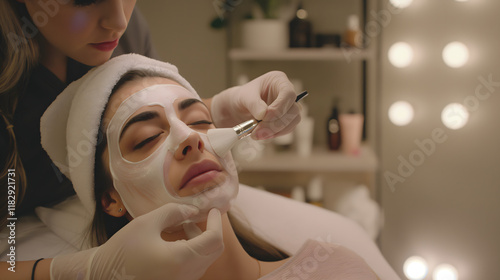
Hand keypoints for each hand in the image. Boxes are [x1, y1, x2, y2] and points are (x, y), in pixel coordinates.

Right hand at [50, 205, 222, 279]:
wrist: (104, 275)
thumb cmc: (123, 249)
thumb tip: (193, 210)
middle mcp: (186, 275)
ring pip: (205, 260)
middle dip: (211, 231)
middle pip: (214, 251)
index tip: (214, 210)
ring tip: (184, 226)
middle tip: (201, 216)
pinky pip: (195, 267)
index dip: (217, 222)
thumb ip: (174, 212)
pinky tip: (178, 240)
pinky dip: (194, 251)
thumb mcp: (147, 222)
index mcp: (181, 259)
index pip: (214, 240)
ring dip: (201, 241)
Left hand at [211, 71, 300, 139]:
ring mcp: (290, 107)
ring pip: (293, 121)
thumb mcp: (245, 96)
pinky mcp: (288, 119)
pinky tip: (262, 134)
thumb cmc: (244, 97)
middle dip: (276, 123)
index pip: (288, 93)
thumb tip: (263, 115)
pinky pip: (288, 129)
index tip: (265, 117)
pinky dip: (275, 134)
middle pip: (293, 110)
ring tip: (257, 134)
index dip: (279, 107)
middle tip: (258, 132)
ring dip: (276, 131)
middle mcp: (288, 93)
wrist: (240, 107)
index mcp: (279, 80)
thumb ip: (254, 104)